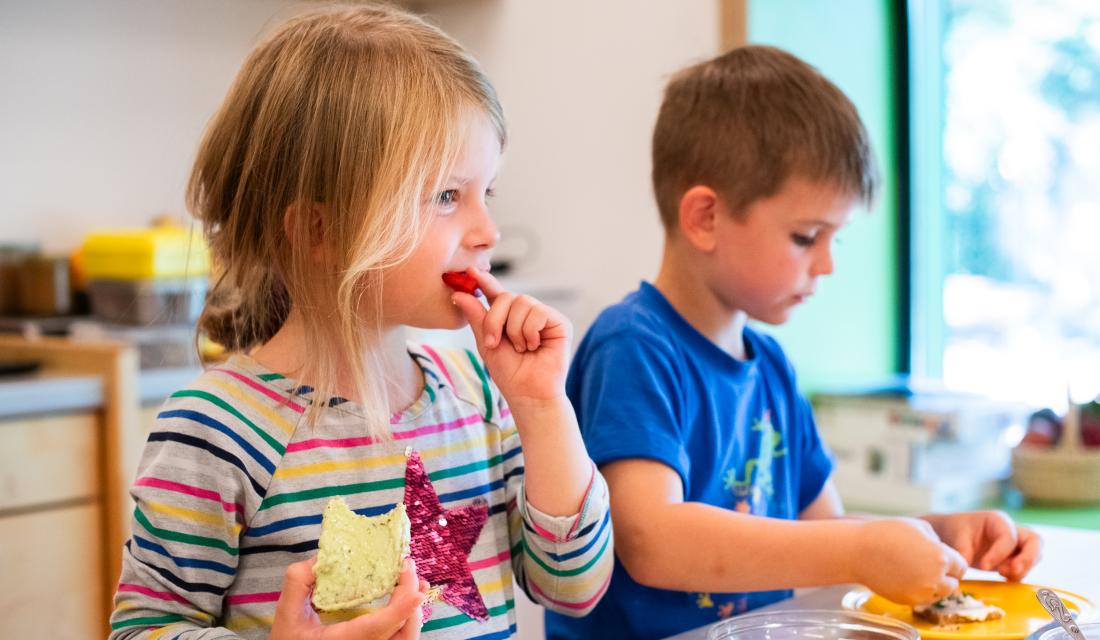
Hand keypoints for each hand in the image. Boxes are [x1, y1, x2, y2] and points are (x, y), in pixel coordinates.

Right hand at [270, 557, 426, 639]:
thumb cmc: (288, 639)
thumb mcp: (286, 612)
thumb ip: (299, 581)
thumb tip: (323, 557)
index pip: (376, 628)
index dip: (400, 609)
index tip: (415, 588)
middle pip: (401, 635)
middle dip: (412, 604)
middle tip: (410, 572)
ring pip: (403, 638)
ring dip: (413, 612)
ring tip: (415, 584)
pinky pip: (396, 637)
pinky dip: (405, 619)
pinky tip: (406, 600)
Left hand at [451, 268, 571, 402]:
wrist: (528, 393)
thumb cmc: (510, 373)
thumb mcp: (486, 343)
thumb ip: (477, 317)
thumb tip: (459, 294)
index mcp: (508, 318)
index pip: (496, 294)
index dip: (484, 281)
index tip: (469, 271)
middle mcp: (526, 314)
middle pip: (506, 296)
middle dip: (495, 321)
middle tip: (494, 343)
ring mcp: (543, 316)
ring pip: (522, 303)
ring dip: (514, 330)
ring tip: (521, 349)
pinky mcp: (559, 322)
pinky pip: (538, 312)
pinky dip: (530, 332)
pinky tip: (535, 346)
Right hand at [853, 518, 967, 604]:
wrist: (859, 551)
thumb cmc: (886, 533)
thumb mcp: (919, 526)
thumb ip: (937, 540)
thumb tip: (942, 550)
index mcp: (941, 557)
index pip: (961, 566)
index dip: (952, 561)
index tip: (941, 557)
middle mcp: (935, 578)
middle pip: (953, 584)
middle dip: (945, 575)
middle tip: (927, 564)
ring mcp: (921, 592)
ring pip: (940, 594)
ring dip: (934, 585)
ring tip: (917, 571)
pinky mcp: (908, 600)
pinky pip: (923, 599)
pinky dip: (919, 591)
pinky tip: (906, 577)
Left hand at [921, 510, 1041, 580]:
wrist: (953, 536)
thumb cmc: (956, 531)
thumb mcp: (956, 536)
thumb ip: (962, 550)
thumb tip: (964, 565)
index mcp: (998, 520)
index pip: (1008, 537)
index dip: (999, 553)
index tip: (984, 566)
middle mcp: (1012, 531)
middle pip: (1035, 542)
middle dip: (1028, 559)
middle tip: (1010, 572)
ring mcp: (1016, 545)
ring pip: (1034, 556)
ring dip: (1023, 569)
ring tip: (1002, 575)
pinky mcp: (1015, 558)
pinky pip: (1025, 567)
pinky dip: (1018, 575)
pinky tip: (1003, 580)